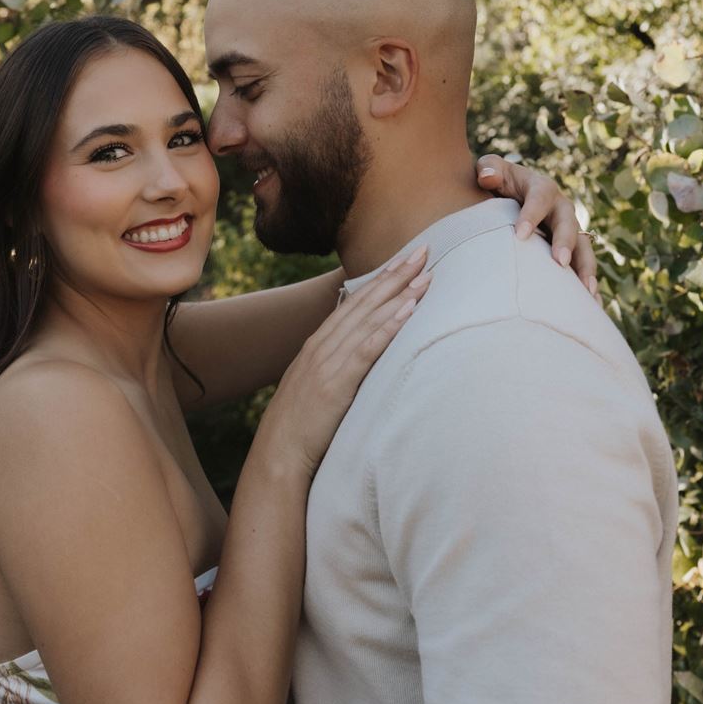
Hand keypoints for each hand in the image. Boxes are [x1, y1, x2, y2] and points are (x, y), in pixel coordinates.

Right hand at [257, 246, 430, 478]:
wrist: (278, 453)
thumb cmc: (301, 425)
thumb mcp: (316, 385)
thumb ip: (335, 365)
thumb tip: (359, 354)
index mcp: (318, 344)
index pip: (354, 302)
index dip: (381, 279)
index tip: (405, 260)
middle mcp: (322, 346)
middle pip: (364, 302)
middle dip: (395, 275)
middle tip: (422, 250)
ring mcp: (328, 362)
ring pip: (368, 319)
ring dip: (398, 294)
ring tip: (424, 274)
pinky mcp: (336, 383)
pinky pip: (367, 349)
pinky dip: (388, 327)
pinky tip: (408, 311)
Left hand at [475, 154, 598, 298]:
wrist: (509, 196)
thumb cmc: (497, 182)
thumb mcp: (491, 169)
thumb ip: (488, 168)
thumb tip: (488, 177)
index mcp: (541, 188)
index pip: (540, 197)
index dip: (531, 214)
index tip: (520, 235)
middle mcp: (560, 208)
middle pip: (568, 223)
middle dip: (565, 243)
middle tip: (560, 263)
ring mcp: (569, 230)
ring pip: (583, 247)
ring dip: (586, 268)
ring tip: (587, 291)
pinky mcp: (571, 250)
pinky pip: (583, 267)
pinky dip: (587, 286)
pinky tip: (592, 307)